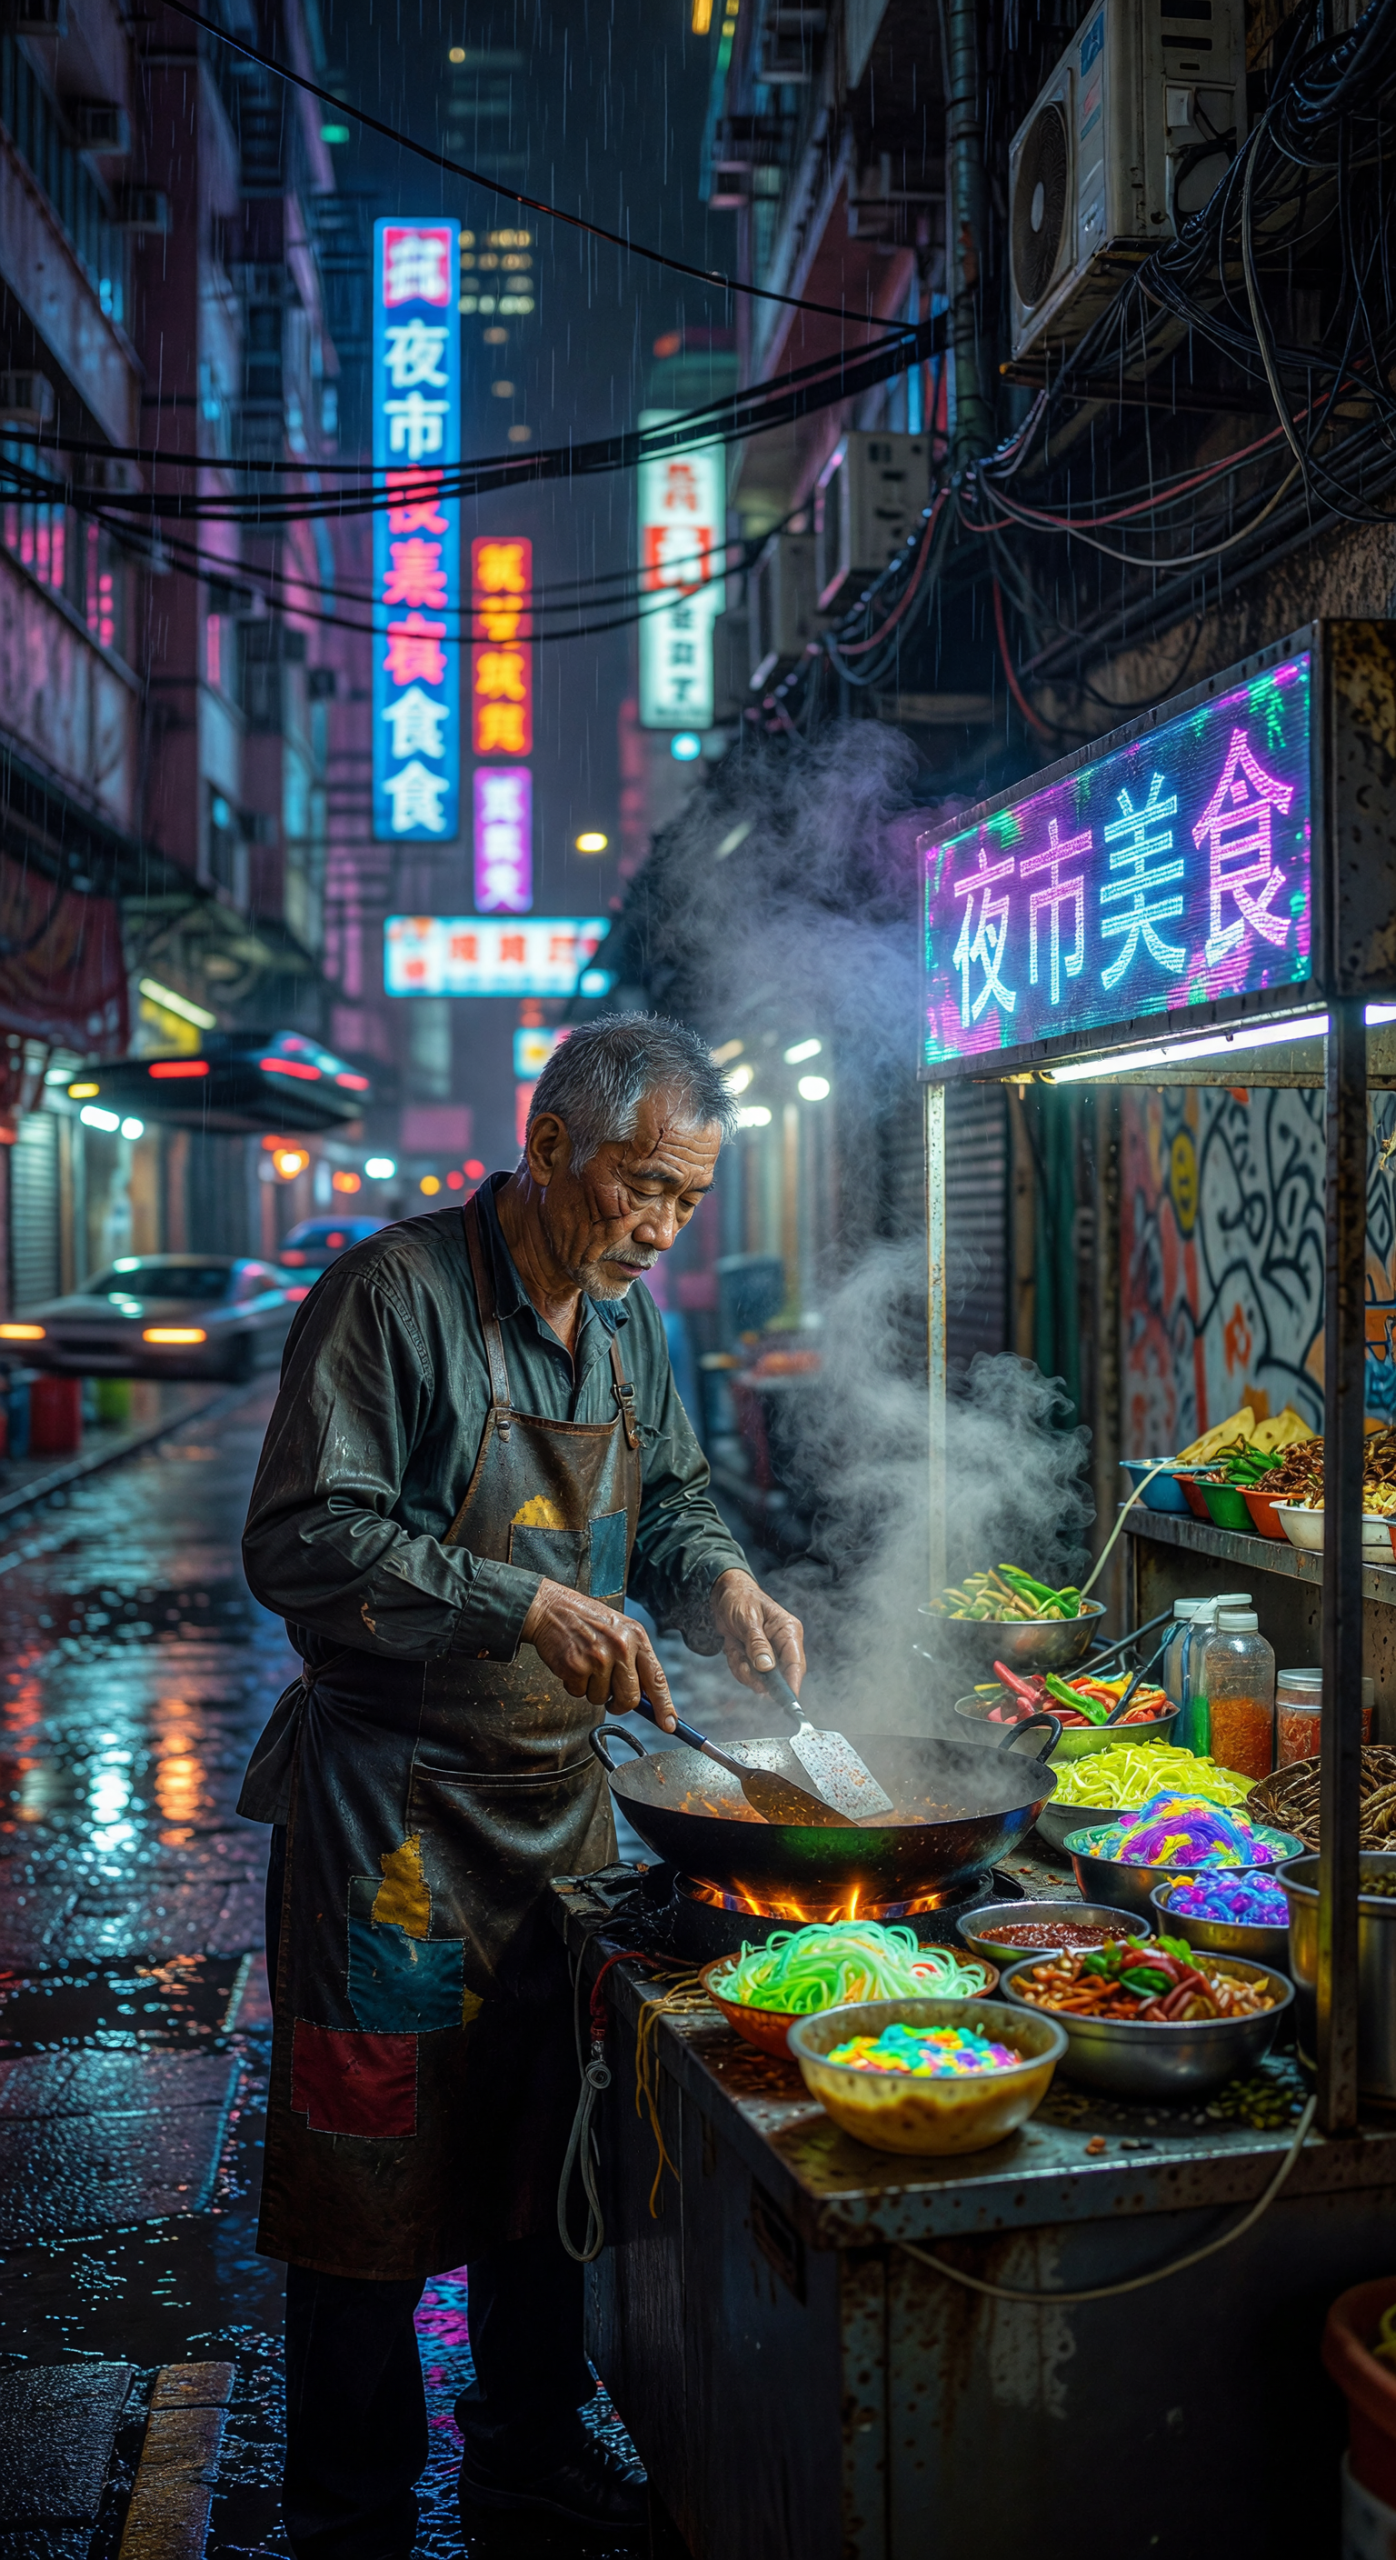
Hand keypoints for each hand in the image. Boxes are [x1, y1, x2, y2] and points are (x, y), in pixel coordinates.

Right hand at [520, 1579, 676, 1728]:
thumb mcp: (621, 1631)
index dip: (664, 1705)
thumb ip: (636, 1660)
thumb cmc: (587, 1620)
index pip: (657, 1678)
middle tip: (610, 1698)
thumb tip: (648, 1698)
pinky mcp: (575, 1666)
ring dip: (592, 1689)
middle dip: (619, 1704)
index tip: (669, 1724)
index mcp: (636, 1637)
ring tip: (586, 1665)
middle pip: (630, 1698)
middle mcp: (620, 1647)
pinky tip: (573, 1663)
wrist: (551, 1609)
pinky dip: (574, 1685)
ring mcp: (598, 1658)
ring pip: (601, 1699)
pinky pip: (579, 1693)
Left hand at [710, 1569, 805, 1697]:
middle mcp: (782, 1644)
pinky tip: (732, 1648)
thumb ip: (757, 1644)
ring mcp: (769, 1653)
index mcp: (789, 1631)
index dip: (792, 1685)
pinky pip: (747, 1674)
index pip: (796, 1664)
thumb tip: (767, 1668)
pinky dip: (736, 1665)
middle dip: (758, 1677)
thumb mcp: (747, 1619)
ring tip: (734, 1647)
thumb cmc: (739, 1598)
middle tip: (743, 1665)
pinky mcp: (756, 1658)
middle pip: (779, 1676)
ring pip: (760, 1679)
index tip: (787, 1702)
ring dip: (743, 1669)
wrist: (723, 1594)